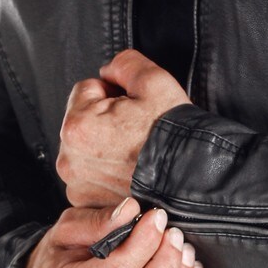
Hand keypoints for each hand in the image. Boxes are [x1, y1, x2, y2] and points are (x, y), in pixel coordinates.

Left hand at [57, 48, 191, 206]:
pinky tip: (132, 172)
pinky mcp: (88, 204)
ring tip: (137, 153)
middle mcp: (70, 160)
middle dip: (106, 121)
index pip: (87, 88)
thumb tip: (108, 71)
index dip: (115, 92)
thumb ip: (124, 63)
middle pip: (84, 120)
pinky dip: (108, 173)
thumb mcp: (155, 82)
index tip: (135, 109)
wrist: (198, 182)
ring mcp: (78, 186)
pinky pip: (92, 176)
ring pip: (87, 149)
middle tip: (139, 132)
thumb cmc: (175, 137)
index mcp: (78, 126)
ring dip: (106, 147)